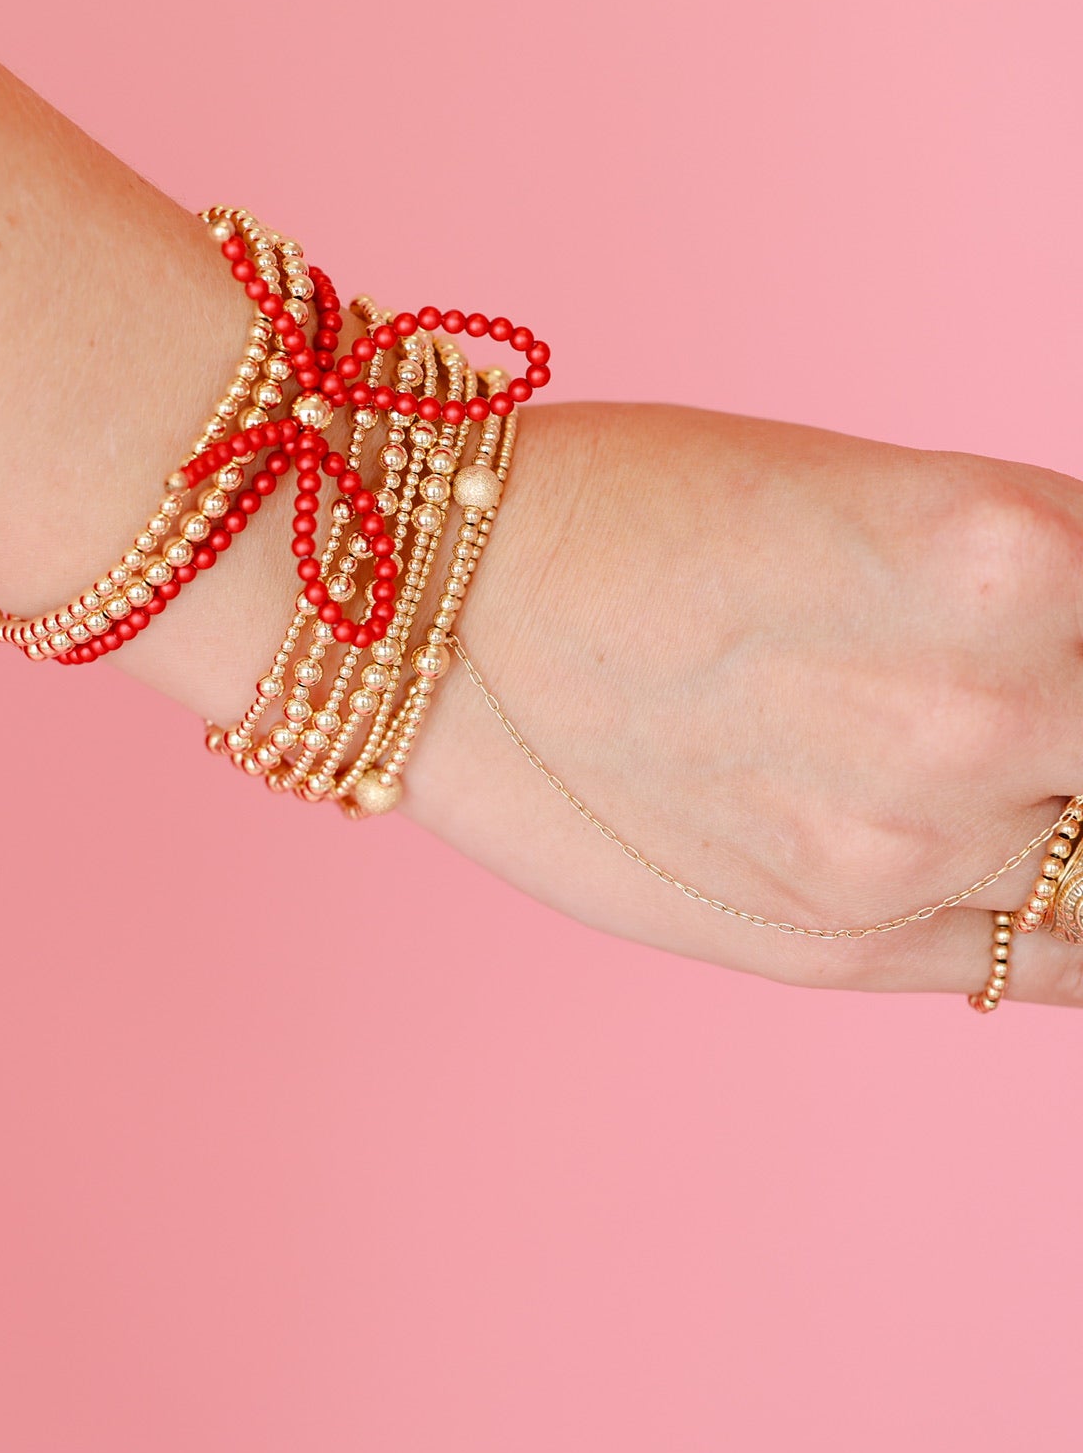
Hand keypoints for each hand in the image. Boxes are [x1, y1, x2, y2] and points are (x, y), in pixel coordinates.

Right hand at [408, 402, 1082, 1003]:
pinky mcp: (847, 943)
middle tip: (1040, 706)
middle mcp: (984, 706)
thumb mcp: (879, 490)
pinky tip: (1039, 866)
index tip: (1075, 640)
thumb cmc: (635, 507)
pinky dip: (1069, 917)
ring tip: (997, 754)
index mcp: (1002, 548)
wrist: (434, 609)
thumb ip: (1043, 577)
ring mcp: (918, 843)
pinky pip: (1048, 962)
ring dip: (1071, 802)